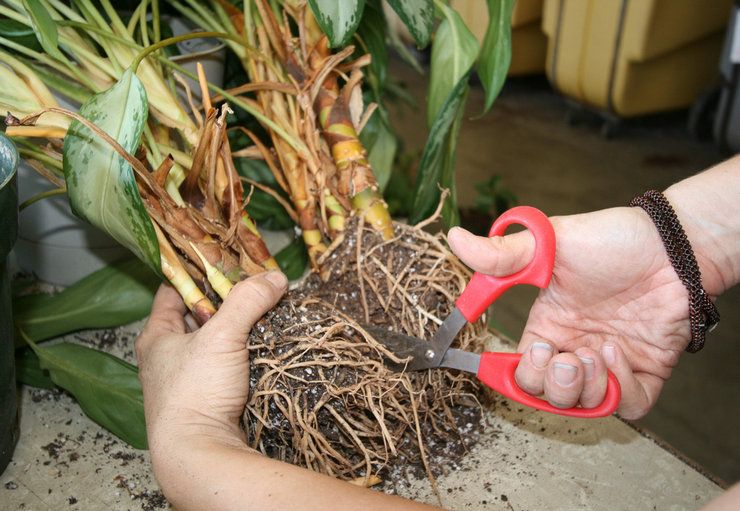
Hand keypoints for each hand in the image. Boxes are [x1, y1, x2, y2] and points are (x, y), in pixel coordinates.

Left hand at [135, 271, 286, 459]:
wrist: (200, 453)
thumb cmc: (196, 391)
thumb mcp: (222, 336)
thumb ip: (247, 301)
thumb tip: (276, 277)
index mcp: (157, 336)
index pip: (173, 289)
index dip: (197, 272)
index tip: (224, 259)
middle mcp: (167, 356)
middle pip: (198, 315)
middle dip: (226, 301)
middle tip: (254, 285)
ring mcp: (186, 380)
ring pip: (215, 342)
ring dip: (238, 329)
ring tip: (265, 311)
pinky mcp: (207, 399)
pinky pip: (227, 366)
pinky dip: (243, 354)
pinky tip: (263, 346)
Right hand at [448, 206, 721, 418]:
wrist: (672, 245)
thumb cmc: (612, 240)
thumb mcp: (550, 244)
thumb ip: (503, 254)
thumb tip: (454, 238)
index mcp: (548, 325)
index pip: (520, 367)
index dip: (514, 372)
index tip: (519, 356)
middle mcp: (575, 347)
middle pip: (546, 394)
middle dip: (549, 384)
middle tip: (563, 357)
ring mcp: (609, 363)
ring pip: (583, 405)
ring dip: (582, 386)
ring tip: (594, 351)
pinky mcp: (644, 371)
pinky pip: (627, 405)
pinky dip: (618, 391)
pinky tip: (617, 353)